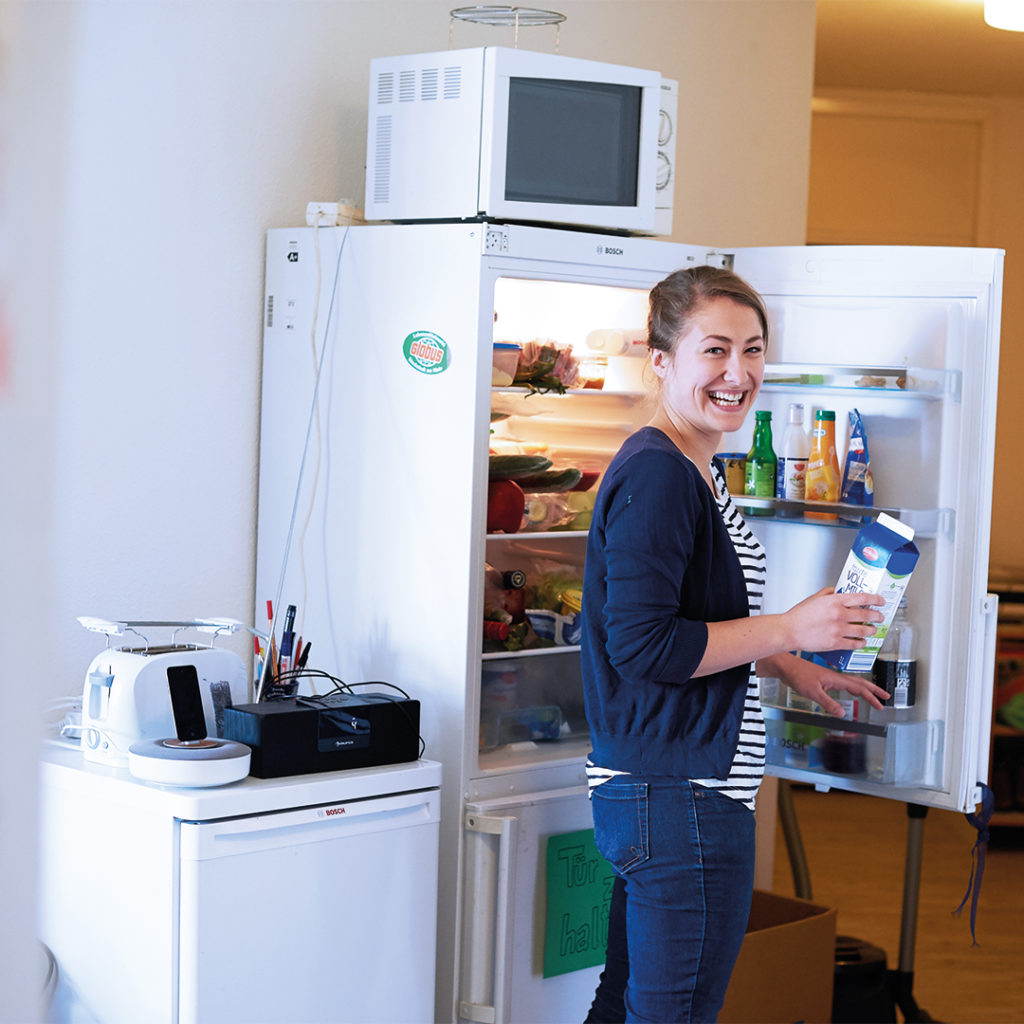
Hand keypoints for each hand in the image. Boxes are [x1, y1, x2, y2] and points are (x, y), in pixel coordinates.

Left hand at [773, 651, 889, 716]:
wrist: (785, 666)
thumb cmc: (797, 675)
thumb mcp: (813, 692)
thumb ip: (828, 703)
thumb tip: (843, 714)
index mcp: (836, 679)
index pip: (859, 688)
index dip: (871, 696)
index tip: (881, 704)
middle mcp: (835, 677)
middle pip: (860, 683)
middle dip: (874, 690)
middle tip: (885, 697)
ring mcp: (830, 677)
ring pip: (852, 682)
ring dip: (864, 689)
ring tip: (873, 696)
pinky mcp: (824, 679)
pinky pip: (844, 683)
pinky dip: (852, 688)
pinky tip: (851, 692)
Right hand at [782, 587, 885, 653]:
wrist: (789, 631)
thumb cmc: (798, 616)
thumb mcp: (814, 598)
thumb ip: (829, 593)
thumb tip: (840, 591)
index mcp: (834, 601)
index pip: (862, 597)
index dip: (875, 599)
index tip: (880, 601)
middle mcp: (838, 615)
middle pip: (866, 614)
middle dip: (877, 616)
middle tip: (880, 616)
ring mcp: (838, 630)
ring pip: (863, 630)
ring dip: (872, 630)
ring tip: (873, 629)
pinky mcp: (835, 643)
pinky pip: (854, 644)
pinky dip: (861, 643)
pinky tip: (862, 641)